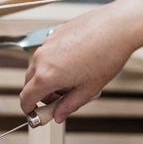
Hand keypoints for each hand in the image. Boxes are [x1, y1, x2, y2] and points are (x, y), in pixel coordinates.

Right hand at [20, 4, 133, 122]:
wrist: (117, 27)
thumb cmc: (106, 56)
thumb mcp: (88, 90)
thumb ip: (69, 106)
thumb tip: (58, 116)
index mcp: (46, 76)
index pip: (25, 98)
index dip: (29, 109)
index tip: (36, 113)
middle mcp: (41, 59)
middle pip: (30, 83)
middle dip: (43, 94)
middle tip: (63, 99)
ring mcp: (46, 44)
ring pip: (39, 68)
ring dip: (49, 78)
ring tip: (74, 79)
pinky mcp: (54, 34)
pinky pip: (48, 54)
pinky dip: (55, 63)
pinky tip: (76, 63)